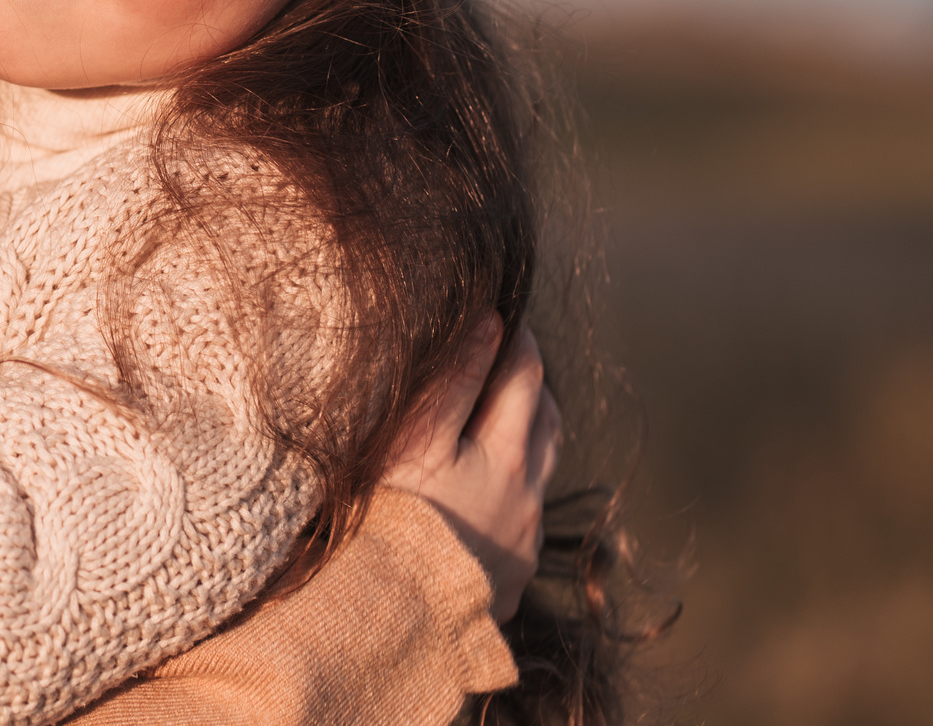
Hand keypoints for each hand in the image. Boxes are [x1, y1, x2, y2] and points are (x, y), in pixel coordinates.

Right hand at [381, 316, 561, 621]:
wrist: (390, 623)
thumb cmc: (387, 520)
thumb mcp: (412, 439)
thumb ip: (451, 381)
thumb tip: (491, 322)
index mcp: (507, 455)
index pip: (522, 374)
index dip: (511, 335)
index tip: (497, 308)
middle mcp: (525, 496)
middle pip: (545, 419)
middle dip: (529, 378)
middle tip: (506, 349)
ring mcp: (521, 539)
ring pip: (542, 468)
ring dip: (529, 430)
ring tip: (502, 410)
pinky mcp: (510, 578)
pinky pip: (524, 516)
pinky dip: (511, 486)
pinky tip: (477, 488)